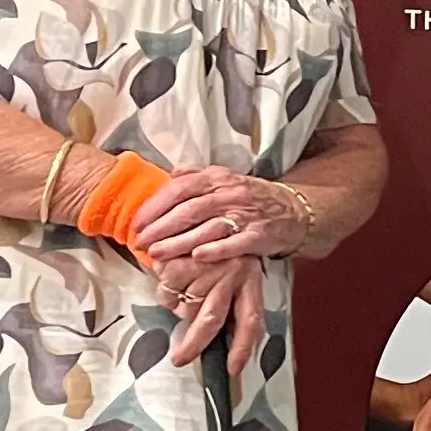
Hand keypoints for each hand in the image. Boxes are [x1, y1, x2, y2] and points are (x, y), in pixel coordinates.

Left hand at [134, 165, 305, 266]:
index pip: (179, 188)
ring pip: (206, 228)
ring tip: (157, 255)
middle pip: (188, 210)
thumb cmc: (253, 198)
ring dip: (179, 242)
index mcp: (217, 178)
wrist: (294, 212)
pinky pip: (234, 243)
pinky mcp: (259, 235)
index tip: (137, 223)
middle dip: (160, 228)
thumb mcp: (226, 179)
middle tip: (140, 243)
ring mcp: (245, 215)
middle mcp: (230, 194)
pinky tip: (198, 257)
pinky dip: (216, 250)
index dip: (155, 206)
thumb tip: (172, 173)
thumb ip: (198, 174)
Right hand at [161, 254, 264, 370]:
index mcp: (250, 280)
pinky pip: (167, 289)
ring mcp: (207, 265)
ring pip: (185, 306)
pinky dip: (164, 290)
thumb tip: (215, 334)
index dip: (242, 347)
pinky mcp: (183, 256)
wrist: (205, 205)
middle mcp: (232, 274)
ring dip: (177, 307)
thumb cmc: (219, 247)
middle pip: (211, 319)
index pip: (250, 320)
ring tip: (178, 292)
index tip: (232, 370)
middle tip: (179, 359)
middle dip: (194, 344)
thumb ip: (228, 300)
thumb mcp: (235, 271)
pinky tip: (168, 275)